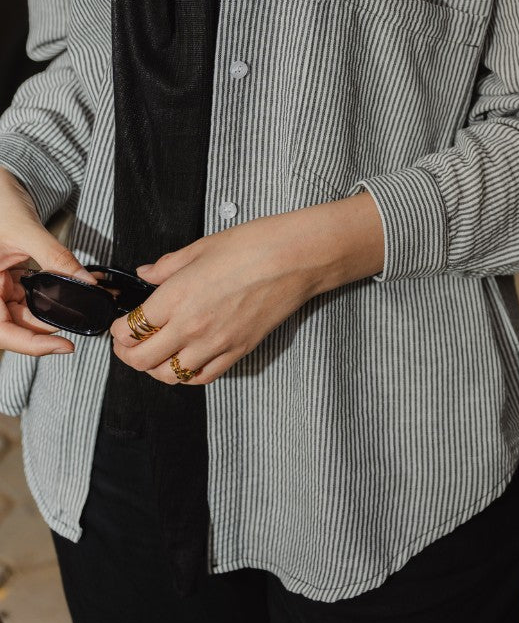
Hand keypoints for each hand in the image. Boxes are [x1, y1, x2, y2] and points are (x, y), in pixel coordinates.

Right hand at [0, 167, 96, 355]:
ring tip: (80, 309)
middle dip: (46, 328)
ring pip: (23, 313)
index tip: (63, 346)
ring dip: (50, 313)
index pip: (1, 331)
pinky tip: (68, 294)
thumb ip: (56, 258)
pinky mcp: (8, 276)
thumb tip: (87, 283)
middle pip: (13, 326)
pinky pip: (28, 296)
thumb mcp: (26, 229)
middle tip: (80, 326)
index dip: (31, 345)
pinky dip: (49, 297)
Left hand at [109, 191, 383, 385]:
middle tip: (127, 345)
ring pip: (170, 376)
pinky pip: (203, 377)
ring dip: (155, 368)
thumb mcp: (202, 247)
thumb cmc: (254, 245)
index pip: (131, 328)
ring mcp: (215, 344)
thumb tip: (147, 273)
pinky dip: (187, 376)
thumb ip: (168, 266)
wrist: (296, 258)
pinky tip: (184, 363)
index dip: (118, 330)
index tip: (120, 324)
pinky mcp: (237, 352)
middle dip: (128, 355)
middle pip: (143, 359)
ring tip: (154, 356)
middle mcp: (191, 327)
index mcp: (177, 297)